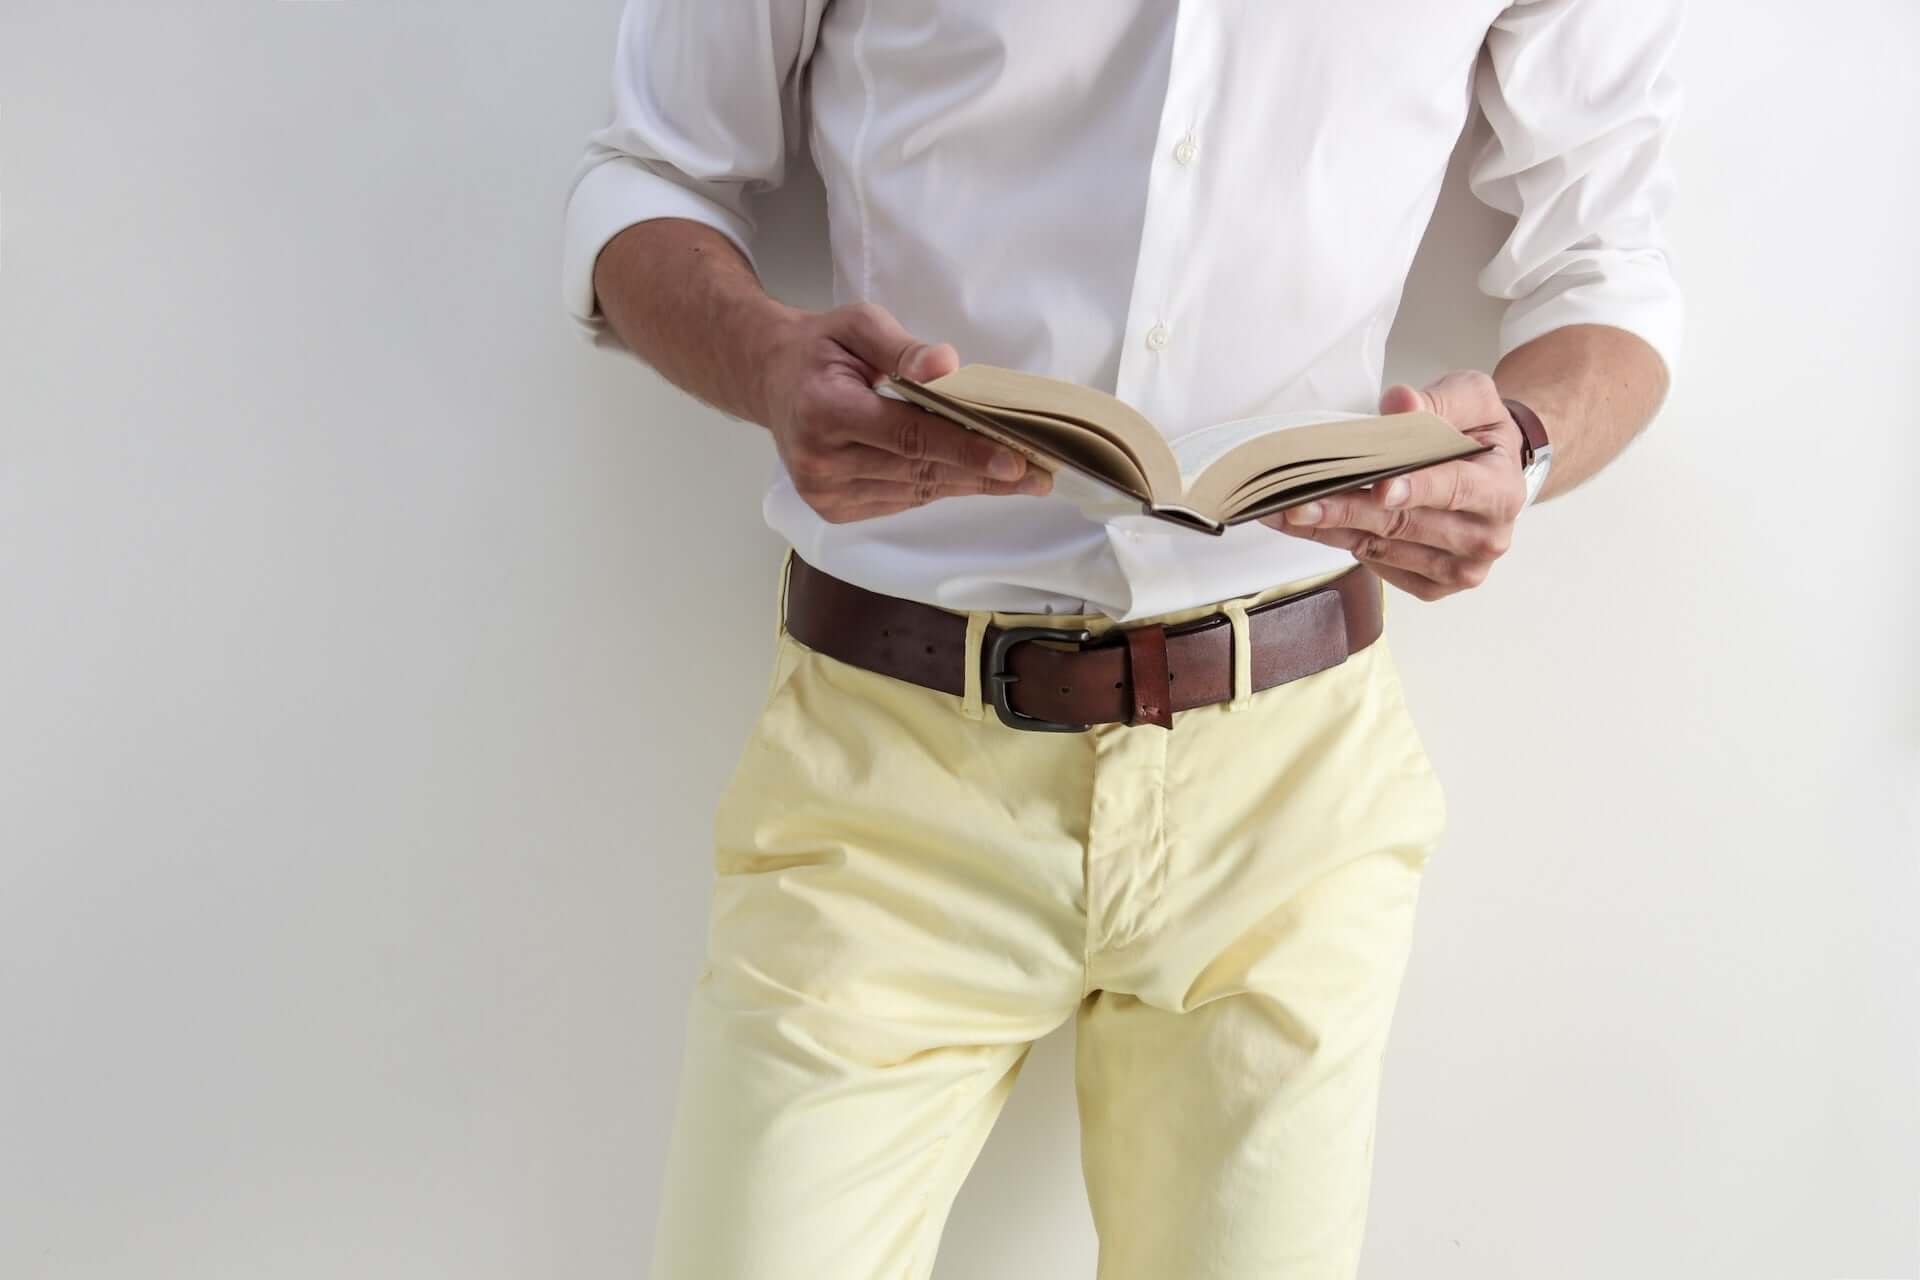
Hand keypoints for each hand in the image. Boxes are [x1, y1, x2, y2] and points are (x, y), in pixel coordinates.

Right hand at [758, 301, 1051, 522]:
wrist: (772, 380)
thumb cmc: (821, 348)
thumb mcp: (858, 324)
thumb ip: (901, 347)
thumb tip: (946, 366)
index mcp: (823, 411)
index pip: (908, 436)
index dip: (964, 449)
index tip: (1014, 459)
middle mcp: (820, 461)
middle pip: (919, 469)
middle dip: (983, 472)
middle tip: (1039, 472)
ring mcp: (825, 492)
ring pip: (917, 491)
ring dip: (970, 484)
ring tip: (1021, 479)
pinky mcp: (834, 508)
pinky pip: (902, 499)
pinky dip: (941, 486)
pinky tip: (975, 477)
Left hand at [1261, 371, 1526, 600]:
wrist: (1491, 471)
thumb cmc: (1478, 434)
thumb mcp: (1472, 399)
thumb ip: (1439, 401)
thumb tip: (1401, 404)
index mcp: (1501, 491)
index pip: (1455, 489)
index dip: (1416, 488)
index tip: (1379, 488)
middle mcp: (1485, 538)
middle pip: (1405, 525)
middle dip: (1348, 511)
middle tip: (1298, 502)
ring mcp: (1459, 569)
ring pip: (1382, 549)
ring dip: (1329, 530)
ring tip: (1283, 511)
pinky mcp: (1432, 586)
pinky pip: (1377, 566)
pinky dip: (1339, 543)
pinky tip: (1309, 526)